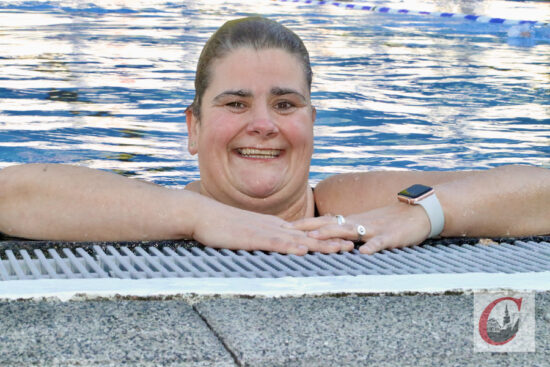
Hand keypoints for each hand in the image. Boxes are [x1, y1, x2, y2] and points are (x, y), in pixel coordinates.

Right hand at [191, 198, 354, 254]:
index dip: (327, 233)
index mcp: (274, 225)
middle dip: (334, 238)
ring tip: (342, 248)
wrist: (201, 214)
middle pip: (310, 233)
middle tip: (356, 242)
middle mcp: (274, 226)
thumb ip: (261, 236)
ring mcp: (264, 231)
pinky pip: (275, 243)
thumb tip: (273, 243)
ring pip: (298, 239)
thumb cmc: (221, 224)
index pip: (306, 230)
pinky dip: (291, 247)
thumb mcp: (247, 231)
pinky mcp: (251, 238)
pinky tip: (303, 251)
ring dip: (321, 244)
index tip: (345, 236)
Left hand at [287, 203, 431, 253]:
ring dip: (331, 235)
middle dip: (307, 229)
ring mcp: (373, 228)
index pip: (322, 221)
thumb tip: (327, 234)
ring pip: (349, 231)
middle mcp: (358, 222)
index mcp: (351, 221)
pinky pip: (379, 242)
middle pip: (329, 224)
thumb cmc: (391, 219)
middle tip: (287, 233)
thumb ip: (347, 229)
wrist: (419, 210)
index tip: (282, 228)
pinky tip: (363, 253)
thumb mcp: (365, 223)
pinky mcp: (390, 236)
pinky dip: (371, 247)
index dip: (303, 225)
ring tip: (314, 240)